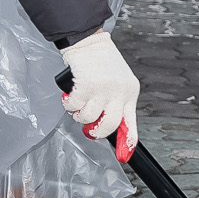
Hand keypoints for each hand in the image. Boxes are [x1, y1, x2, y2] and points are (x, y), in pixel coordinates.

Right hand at [59, 31, 139, 160]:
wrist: (89, 41)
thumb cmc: (102, 62)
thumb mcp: (119, 82)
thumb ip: (116, 102)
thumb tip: (106, 126)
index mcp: (130, 92)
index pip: (130, 122)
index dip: (126, 142)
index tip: (123, 156)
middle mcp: (119, 92)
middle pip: (109, 126)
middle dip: (95, 131)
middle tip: (89, 128)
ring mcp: (103, 89)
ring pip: (87, 118)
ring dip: (78, 115)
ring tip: (78, 104)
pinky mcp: (86, 86)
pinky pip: (73, 107)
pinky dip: (68, 104)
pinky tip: (70, 95)